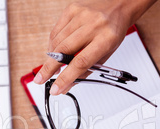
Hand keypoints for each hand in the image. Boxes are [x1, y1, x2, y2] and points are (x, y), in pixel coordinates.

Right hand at [34, 0, 156, 94]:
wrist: (119, 5)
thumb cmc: (112, 31)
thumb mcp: (105, 54)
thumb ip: (86, 71)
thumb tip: (66, 86)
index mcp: (106, 38)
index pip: (81, 62)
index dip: (66, 78)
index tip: (56, 88)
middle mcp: (93, 25)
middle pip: (64, 50)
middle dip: (49, 68)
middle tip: (41, 79)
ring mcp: (81, 15)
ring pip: (57, 41)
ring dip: (51, 57)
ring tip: (51, 66)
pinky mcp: (72, 9)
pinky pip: (55, 31)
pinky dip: (52, 44)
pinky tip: (55, 51)